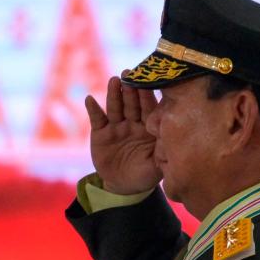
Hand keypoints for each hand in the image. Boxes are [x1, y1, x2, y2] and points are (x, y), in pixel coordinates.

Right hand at [85, 74, 161, 193]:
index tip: (146, 82)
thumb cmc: (145, 174)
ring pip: (115, 107)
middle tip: (129, 73)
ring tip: (113, 81)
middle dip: (130, 89)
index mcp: (149, 126)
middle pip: (131, 103)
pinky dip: (93, 109)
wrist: (123, 186)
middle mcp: (133, 122)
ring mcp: (116, 126)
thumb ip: (163, 151)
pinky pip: (97, 119)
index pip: (149, 108)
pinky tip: (89, 99)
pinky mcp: (100, 133)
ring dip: (114, 94)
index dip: (146, 95)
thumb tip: (170, 139)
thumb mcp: (157, 166)